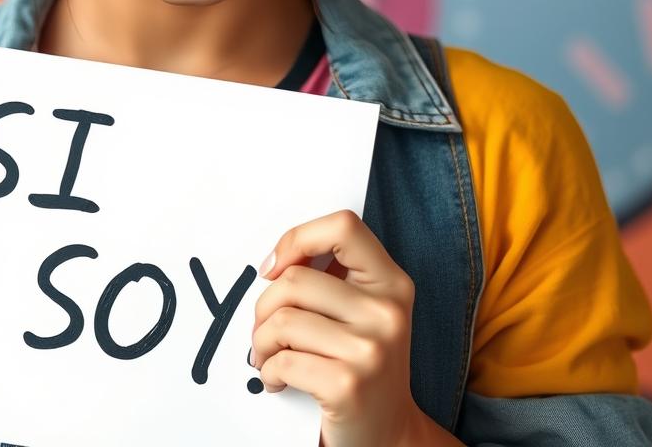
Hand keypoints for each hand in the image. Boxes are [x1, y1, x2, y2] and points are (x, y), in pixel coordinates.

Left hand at [251, 208, 426, 446]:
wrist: (390, 436)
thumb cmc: (362, 365)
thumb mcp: (362, 311)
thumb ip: (329, 276)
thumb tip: (274, 262)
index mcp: (391, 283)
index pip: (343, 226)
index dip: (298, 239)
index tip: (275, 268)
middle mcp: (387, 311)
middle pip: (295, 279)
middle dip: (264, 306)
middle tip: (264, 330)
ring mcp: (370, 349)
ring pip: (281, 320)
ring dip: (260, 342)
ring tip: (268, 355)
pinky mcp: (347, 385)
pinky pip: (281, 361)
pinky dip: (268, 371)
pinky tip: (278, 379)